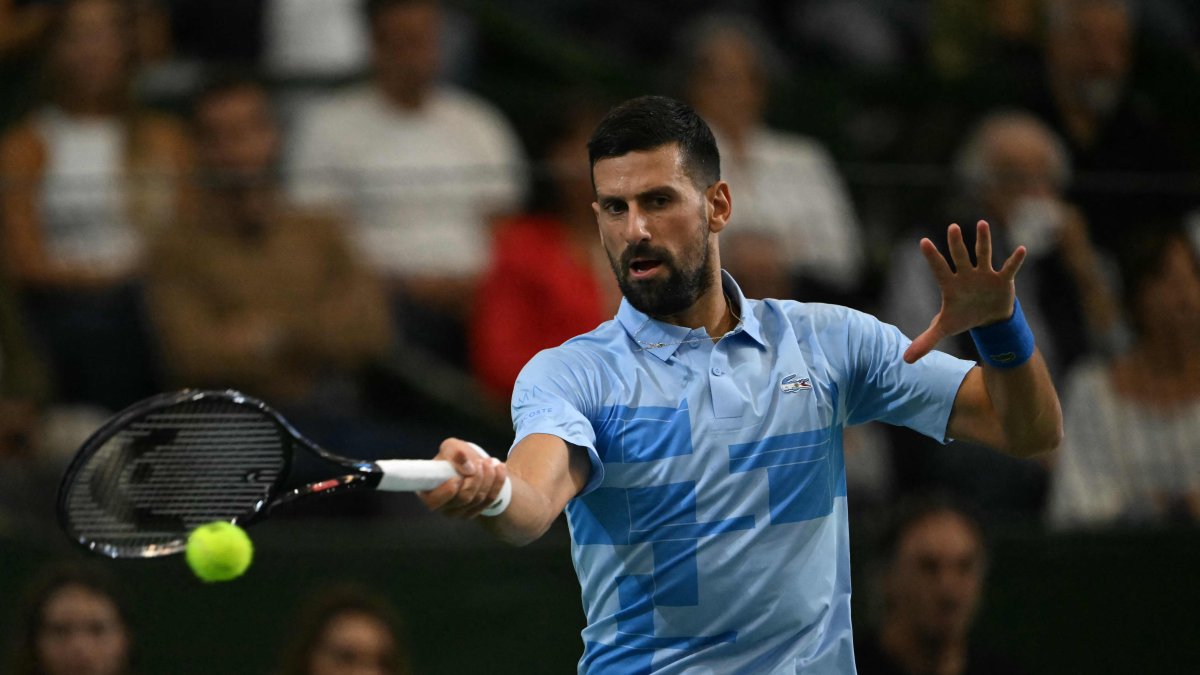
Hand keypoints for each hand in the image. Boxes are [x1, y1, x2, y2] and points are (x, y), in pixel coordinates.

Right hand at [418, 438, 508, 517]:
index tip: (457, 478)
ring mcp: (459, 512)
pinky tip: (499, 468)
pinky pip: (490, 500)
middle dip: (476, 478)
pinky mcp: (475, 512)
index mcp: (428, 491)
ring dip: (488, 477)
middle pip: (463, 498)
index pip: (433, 501)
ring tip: (490, 462)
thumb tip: (467, 467)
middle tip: (481, 462)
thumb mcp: (452, 447)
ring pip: (479, 498)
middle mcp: (442, 506)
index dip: (446, 492)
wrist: (473, 465)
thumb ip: (455, 452)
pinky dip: (497, 482)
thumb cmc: (457, 457)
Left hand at [904, 220, 1025, 363]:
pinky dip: (1015, 260)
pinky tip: (1022, 249)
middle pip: (960, 256)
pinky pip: (1009, 268)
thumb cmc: (963, 316)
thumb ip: (925, 341)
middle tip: (952, 227)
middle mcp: (966, 274)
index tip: (923, 242)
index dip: (932, 257)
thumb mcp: (945, 329)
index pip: (939, 268)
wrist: (988, 318)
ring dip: (983, 240)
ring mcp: (984, 274)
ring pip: (983, 254)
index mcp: (950, 284)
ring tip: (981, 223)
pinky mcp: (1002, 279)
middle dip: (956, 243)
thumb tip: (904, 360)